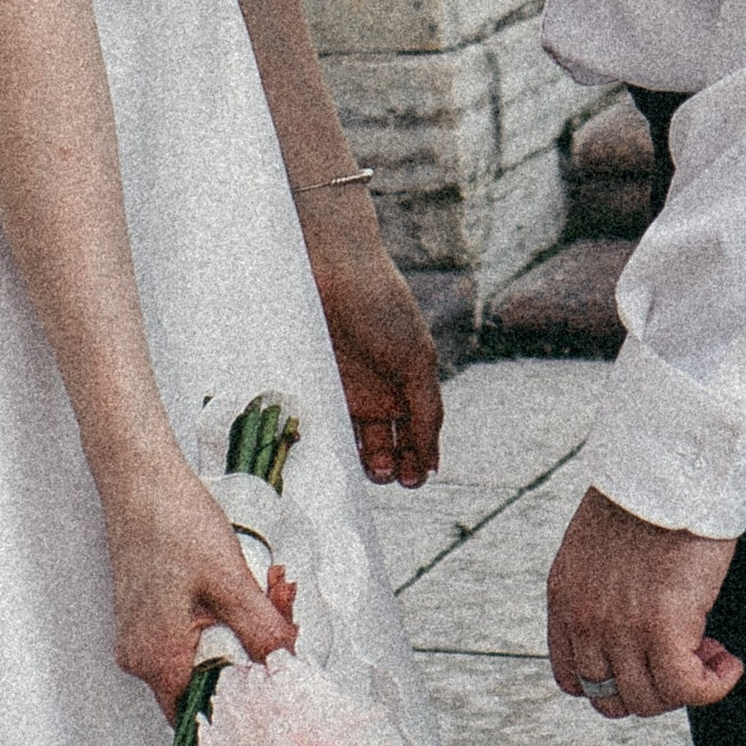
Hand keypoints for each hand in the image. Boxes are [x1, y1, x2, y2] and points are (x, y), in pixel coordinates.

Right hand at [103, 453, 297, 719]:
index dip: (247, 699)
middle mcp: (140, 657)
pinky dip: (220, 614)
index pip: (204, 714)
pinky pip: (189, 632)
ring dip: (241, 628)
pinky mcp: (145, 613)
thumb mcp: (231, 580)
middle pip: (209, 680)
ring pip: (203, 653)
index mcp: (156, 659)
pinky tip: (242, 582)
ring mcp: (140, 635)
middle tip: (282, 610)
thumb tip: (289, 671)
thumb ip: (262, 633)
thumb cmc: (175, 521)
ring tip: (270, 588)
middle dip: (253, 651)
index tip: (280, 675)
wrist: (139, 476)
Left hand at [308, 216, 443, 487]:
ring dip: (362, 464)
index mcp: (407, 385)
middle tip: (391, 474)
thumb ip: (426, 410)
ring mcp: (343, 391)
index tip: (414, 478)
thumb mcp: (416, 358)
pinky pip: (320, 425)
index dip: (416, 462)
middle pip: (385, 448)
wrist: (331, 266)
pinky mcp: (311, 385)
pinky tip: (335, 455)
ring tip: (370, 466)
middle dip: (390, 469)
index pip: (415, 438)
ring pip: (353, 445)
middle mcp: (376, 393)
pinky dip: (327, 445)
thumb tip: (433, 464)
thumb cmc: (381, 304)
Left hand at [547, 484, 741, 719]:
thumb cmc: (647, 492)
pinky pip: (688, 688)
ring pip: (650, 700)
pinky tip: (729, 662)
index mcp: (565, 597)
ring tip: (712, 652)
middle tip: (686, 658)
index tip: (646, 663)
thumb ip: (600, 589)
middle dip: (653, 687)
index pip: (573, 678)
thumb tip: (632, 621)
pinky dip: (714, 685)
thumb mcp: (598, 545)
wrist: (668, 465)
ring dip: (686, 686)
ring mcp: (620, 628)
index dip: (615, 682)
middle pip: (612, 698)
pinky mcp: (662, 628)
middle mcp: (585, 619)